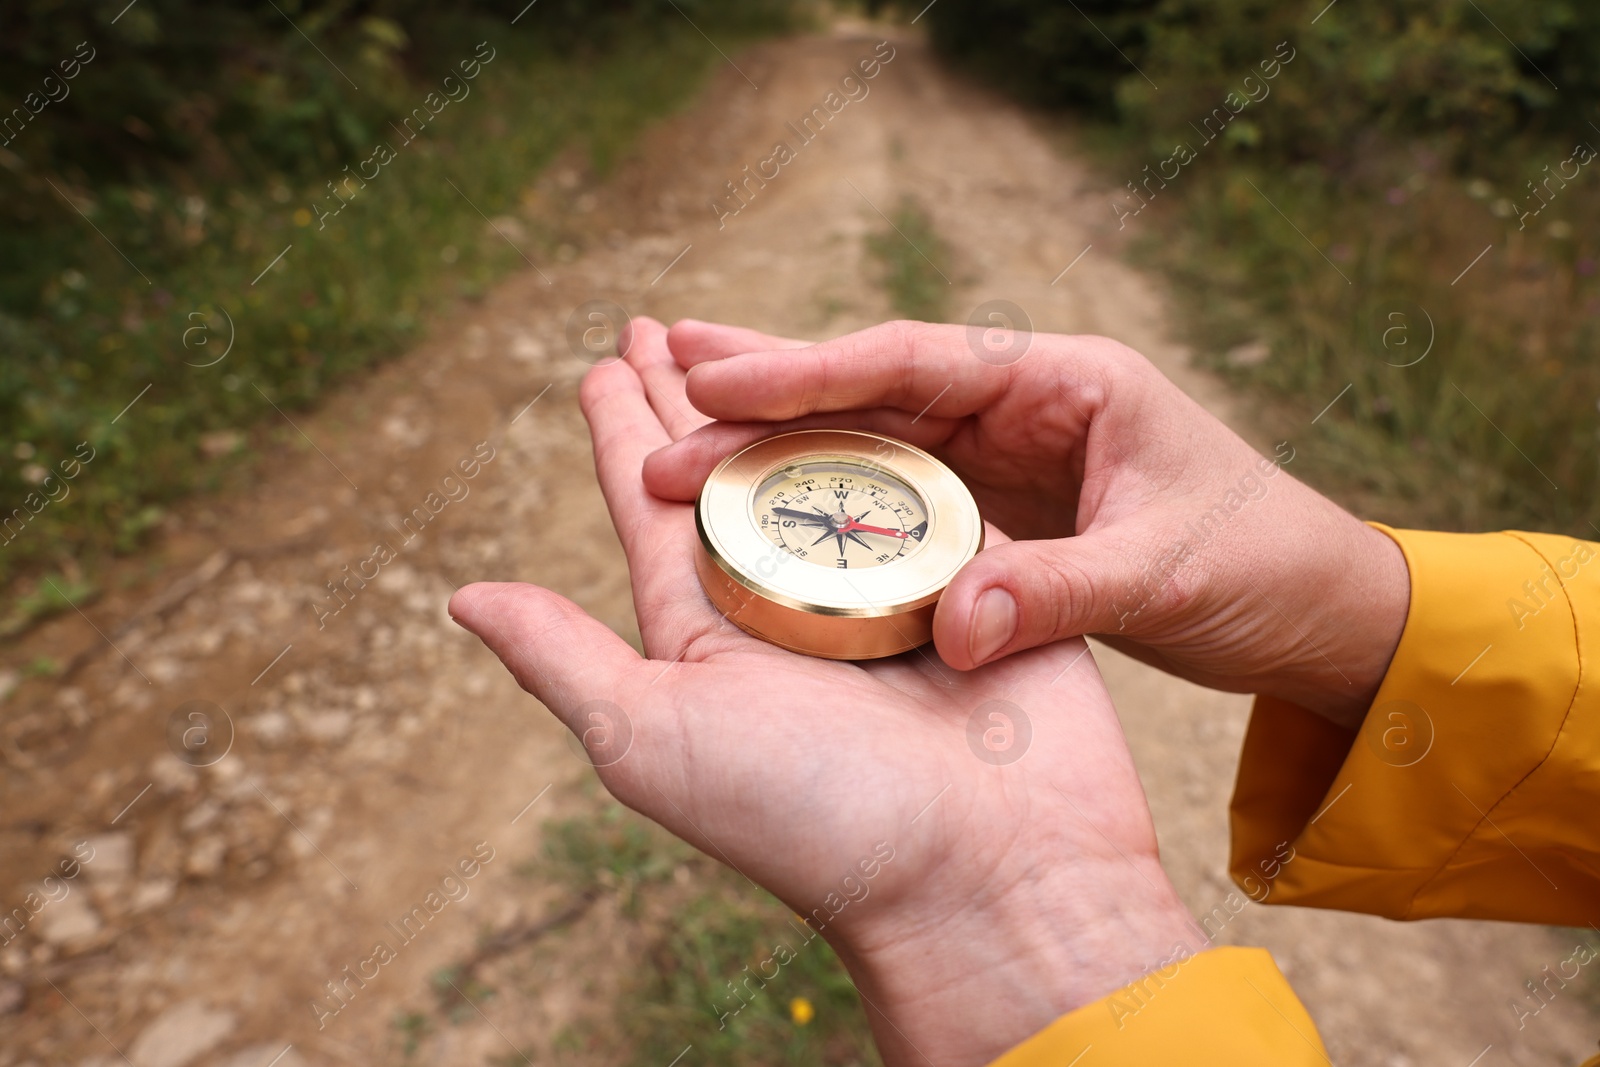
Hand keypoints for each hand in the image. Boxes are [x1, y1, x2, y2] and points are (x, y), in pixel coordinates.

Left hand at [450, 318, 1199, 1065]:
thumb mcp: (654, 741)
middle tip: (657, 326)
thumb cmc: (814, 818)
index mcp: (709, 630)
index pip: (652, 505)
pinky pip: (926, 484)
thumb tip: (462, 598)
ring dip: (791, 397)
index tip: (605, 363)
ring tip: (748, 341)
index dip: (623, 430)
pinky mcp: (972, 574)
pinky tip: (873, 383)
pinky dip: (901, 432)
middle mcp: (790, 600)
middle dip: (694, 398)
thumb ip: (566, 661)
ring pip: (826, 462)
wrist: (993, 872)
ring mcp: (883, 584)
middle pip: (731, 468)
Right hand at [645, 319, 1411, 728]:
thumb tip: (949, 629)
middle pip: (871, 381)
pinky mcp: (998, 504)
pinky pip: (894, 489)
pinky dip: (827, 487)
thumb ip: (1056, 592)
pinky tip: (762, 491)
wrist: (1312, 606)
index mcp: (1065, 379)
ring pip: (871, 428)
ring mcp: (1004, 451)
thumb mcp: (1164, 576)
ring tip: (677, 407)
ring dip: (780, 427)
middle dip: (768, 380)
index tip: (714, 385)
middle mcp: (1022, 400)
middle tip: (659, 369)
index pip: (913, 359)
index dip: (808, 370)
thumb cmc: (1260, 565)